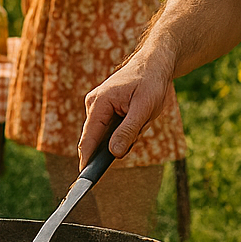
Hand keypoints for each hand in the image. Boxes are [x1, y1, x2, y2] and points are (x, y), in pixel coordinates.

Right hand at [78, 46, 174, 166]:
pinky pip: (113, 128)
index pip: (88, 138)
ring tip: (143, 115)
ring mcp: (98, 105)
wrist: (155, 63)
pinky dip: (128, 128)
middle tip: (141, 125)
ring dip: (127, 133)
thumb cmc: (150, 82)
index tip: (85, 178)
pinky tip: (140, 115)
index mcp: (98, 103)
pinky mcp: (106, 108)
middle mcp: (93, 104)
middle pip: (98, 138)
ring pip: (108, 134)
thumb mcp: (144, 109)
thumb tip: (113, 153)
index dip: (87, 160)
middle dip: (120, 141)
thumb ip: (128, 131)